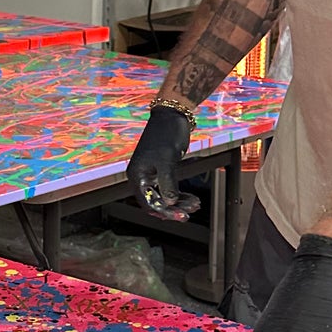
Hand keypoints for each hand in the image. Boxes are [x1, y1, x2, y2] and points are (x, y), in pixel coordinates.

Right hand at [126, 105, 199, 220]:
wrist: (172, 116)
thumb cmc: (166, 135)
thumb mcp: (167, 161)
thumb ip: (167, 184)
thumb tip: (170, 203)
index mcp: (137, 175)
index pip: (148, 202)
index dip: (164, 212)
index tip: (180, 216)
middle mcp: (142, 177)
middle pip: (156, 202)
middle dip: (173, 208)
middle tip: (188, 214)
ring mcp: (152, 174)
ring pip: (164, 196)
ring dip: (179, 202)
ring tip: (195, 204)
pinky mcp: (162, 171)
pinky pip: (169, 188)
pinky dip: (180, 194)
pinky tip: (191, 198)